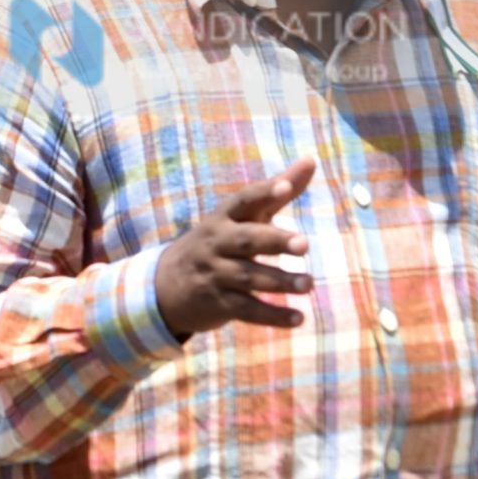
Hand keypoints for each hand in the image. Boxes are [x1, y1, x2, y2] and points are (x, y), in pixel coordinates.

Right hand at [155, 159, 316, 338]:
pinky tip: (298, 318)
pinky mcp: (218, 304)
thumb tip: (311, 160)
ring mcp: (215, 275)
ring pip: (249, 277)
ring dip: (280, 282)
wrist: (165, 286)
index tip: (285, 186)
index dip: (263, 193)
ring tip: (309, 284)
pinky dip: (273, 316)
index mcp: (223, 217)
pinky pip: (248, 310)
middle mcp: (217, 243)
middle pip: (247, 240)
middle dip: (275, 241)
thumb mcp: (241, 216)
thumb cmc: (219, 243)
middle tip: (305, 244)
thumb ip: (276, 192)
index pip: (243, 201)